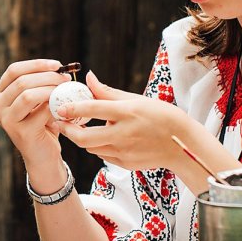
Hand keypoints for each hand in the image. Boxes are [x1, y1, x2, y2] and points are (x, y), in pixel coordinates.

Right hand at [0, 59, 74, 167]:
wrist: (44, 155)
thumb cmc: (42, 123)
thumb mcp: (38, 99)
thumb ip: (40, 83)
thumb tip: (58, 67)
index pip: (14, 70)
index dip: (36, 64)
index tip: (57, 65)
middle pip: (21, 81)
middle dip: (48, 77)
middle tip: (66, 79)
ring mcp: (7, 121)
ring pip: (28, 95)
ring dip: (51, 89)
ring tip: (65, 91)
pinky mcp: (20, 133)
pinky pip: (41, 111)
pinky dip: (55, 106)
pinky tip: (64, 108)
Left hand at [55, 71, 190, 171]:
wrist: (181, 143)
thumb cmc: (159, 115)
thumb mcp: (135, 100)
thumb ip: (107, 92)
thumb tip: (88, 77)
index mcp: (127, 112)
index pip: (93, 109)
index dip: (72, 108)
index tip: (60, 107)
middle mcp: (123, 133)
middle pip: (84, 137)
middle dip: (68, 130)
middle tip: (61, 123)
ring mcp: (124, 151)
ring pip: (90, 147)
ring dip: (82, 138)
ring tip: (82, 128)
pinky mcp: (125, 163)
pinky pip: (102, 155)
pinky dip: (98, 146)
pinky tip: (103, 138)